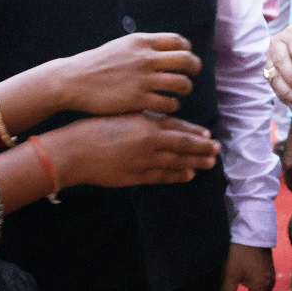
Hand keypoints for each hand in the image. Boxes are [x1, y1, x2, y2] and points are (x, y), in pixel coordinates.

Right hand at [46, 113, 219, 188]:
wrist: (75, 149)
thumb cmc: (94, 127)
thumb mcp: (122, 114)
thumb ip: (143, 119)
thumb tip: (162, 122)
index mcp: (145, 123)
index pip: (177, 127)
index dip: (194, 132)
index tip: (208, 134)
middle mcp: (149, 142)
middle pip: (183, 145)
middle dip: (202, 148)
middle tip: (216, 149)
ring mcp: (144, 161)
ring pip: (176, 162)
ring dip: (194, 162)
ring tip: (209, 163)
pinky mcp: (136, 176)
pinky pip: (162, 176)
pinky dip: (177, 176)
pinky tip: (188, 175)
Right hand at [55, 34, 202, 115]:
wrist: (74, 80)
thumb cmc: (97, 64)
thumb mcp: (122, 47)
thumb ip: (144, 47)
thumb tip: (165, 49)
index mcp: (141, 42)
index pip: (178, 41)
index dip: (187, 50)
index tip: (185, 57)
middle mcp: (145, 58)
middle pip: (186, 60)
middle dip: (194, 68)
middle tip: (192, 74)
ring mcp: (143, 79)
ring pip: (181, 83)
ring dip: (185, 88)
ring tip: (180, 92)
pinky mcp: (138, 99)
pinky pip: (167, 103)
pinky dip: (172, 105)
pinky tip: (167, 105)